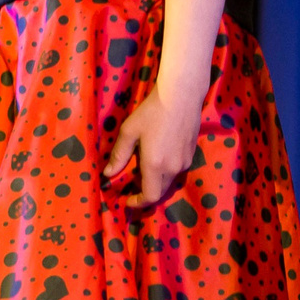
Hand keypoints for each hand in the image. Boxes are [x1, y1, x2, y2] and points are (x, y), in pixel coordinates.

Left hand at [102, 88, 203, 209]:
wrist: (181, 96)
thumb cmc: (152, 112)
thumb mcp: (129, 132)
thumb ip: (119, 155)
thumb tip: (108, 174)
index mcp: (155, 166)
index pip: (150, 196)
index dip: (139, 203)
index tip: (128, 202)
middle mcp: (173, 168)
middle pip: (160, 192)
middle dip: (146, 194)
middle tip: (133, 188)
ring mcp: (184, 162)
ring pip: (169, 182)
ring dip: (157, 183)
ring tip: (144, 173)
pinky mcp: (191, 154)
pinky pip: (177, 171)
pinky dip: (166, 173)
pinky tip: (159, 159)